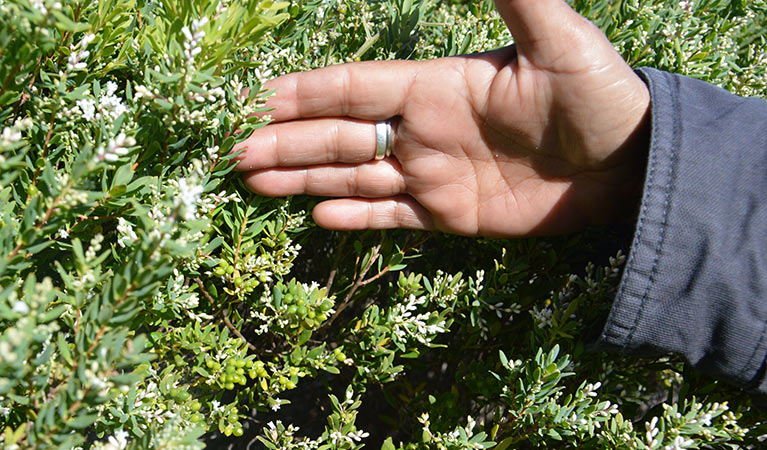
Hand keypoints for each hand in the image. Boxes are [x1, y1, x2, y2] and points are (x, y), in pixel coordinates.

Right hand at [234, 0, 649, 236]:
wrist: (630, 166)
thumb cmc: (598, 97)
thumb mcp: (558, 41)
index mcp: (437, 87)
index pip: (357, 88)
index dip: (309, 93)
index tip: (261, 98)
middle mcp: (425, 130)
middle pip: (341, 135)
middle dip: (289, 142)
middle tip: (236, 150)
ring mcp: (435, 175)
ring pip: (355, 176)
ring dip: (305, 179)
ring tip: (255, 181)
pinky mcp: (452, 215)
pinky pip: (393, 216)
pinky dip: (357, 217)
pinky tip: (320, 217)